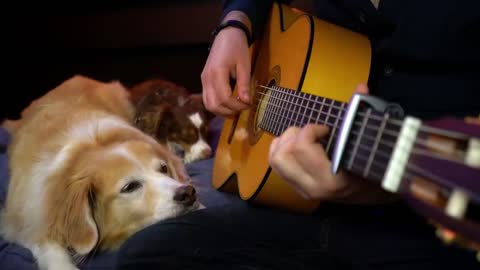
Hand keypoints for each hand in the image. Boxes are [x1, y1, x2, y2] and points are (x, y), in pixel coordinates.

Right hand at [201, 11, 251, 116]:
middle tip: (243, 108)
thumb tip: (246, 101)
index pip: (224, 98)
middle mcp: (207, 78)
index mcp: (217, 73)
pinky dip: (217, 106)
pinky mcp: (204, 81)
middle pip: (214, 105)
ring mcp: (203, 80)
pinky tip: (228, 105)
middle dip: (229, 111)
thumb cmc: (237, 48)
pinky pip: (207, 99)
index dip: (237, 106)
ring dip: (222, 111)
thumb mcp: (244, 65)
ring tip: (236, 109)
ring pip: (208, 105)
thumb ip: (244, 84)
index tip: (249, 104)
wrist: (226, 35)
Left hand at [268, 84, 396, 203]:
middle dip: (293, 135)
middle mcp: (315, 187)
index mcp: (333, 177)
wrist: (373, 195)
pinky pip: (276, 166)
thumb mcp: (368, 144)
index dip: (312, 129)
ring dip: (284, 142)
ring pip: (275, 161)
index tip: (327, 129)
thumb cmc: (372, 166)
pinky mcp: (298, 190)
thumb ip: (361, 115)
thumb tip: (361, 87)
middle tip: (310, 131)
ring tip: (302, 137)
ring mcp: (304, 190)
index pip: (303, 147)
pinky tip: (295, 145)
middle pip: (283, 154)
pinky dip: (280, 150)